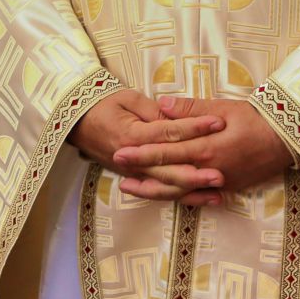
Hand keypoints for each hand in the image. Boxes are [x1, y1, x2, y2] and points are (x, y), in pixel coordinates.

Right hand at [71, 89, 226, 201]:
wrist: (78, 122)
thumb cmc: (103, 104)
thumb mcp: (127, 98)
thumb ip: (152, 109)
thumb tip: (175, 115)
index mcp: (132, 135)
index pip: (168, 132)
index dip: (194, 127)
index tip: (217, 122)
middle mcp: (133, 159)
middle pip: (169, 168)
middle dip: (197, 171)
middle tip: (221, 173)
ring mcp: (135, 172)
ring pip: (167, 186)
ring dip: (193, 190)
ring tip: (218, 190)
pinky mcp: (137, 178)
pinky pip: (161, 191)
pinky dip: (183, 197)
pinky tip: (203, 199)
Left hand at [111, 95, 293, 205]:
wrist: (286, 139)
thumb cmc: (255, 119)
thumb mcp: (222, 107)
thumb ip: (191, 108)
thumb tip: (162, 105)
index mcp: (204, 147)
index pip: (166, 151)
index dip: (141, 152)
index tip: (120, 151)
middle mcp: (207, 169)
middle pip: (167, 173)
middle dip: (140, 171)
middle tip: (116, 168)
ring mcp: (217, 182)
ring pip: (178, 190)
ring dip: (153, 189)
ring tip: (131, 187)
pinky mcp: (226, 188)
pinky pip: (197, 196)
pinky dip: (179, 197)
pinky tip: (164, 195)